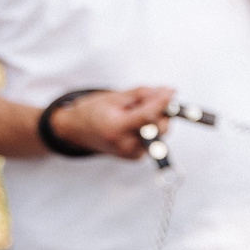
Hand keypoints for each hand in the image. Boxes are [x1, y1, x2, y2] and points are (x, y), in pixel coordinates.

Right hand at [52, 85, 175, 159]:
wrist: (77, 131)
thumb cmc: (92, 112)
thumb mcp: (113, 97)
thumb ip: (140, 94)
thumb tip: (165, 91)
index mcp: (116, 128)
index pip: (148, 116)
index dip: (162, 103)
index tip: (171, 91)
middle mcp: (125, 145)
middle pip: (159, 128)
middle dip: (163, 111)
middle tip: (156, 96)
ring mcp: (131, 154)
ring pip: (159, 135)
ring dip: (158, 118)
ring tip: (140, 108)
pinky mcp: (135, 157)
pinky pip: (153, 140)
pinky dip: (152, 127)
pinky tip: (138, 120)